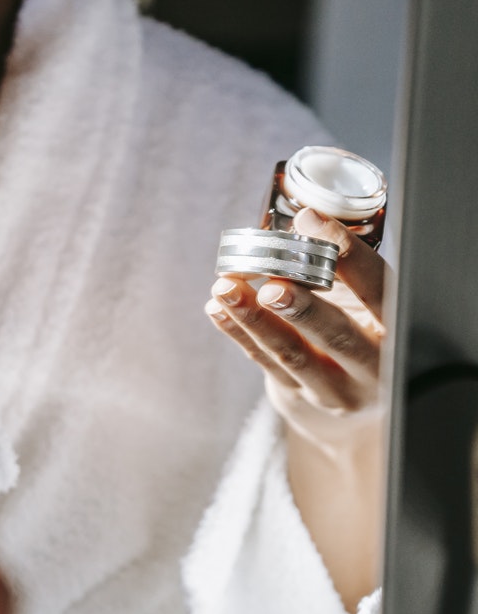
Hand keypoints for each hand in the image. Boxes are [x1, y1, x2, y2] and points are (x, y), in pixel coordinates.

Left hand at [206, 208, 387, 609]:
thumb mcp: (364, 296)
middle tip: (273, 287)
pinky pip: (265, 363)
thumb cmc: (359, 326)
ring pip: (293, 354)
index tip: (311, 223)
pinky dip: (238, 334)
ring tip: (226, 290)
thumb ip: (340, 263)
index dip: (347, 256)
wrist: (356, 399)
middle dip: (304, 309)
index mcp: (396, 326)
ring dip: (255, 320)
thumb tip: (300, 215)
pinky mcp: (299, 398)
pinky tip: (217, 308)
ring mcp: (336, 388)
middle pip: (338, 335)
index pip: (378, 289)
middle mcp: (373, 362)